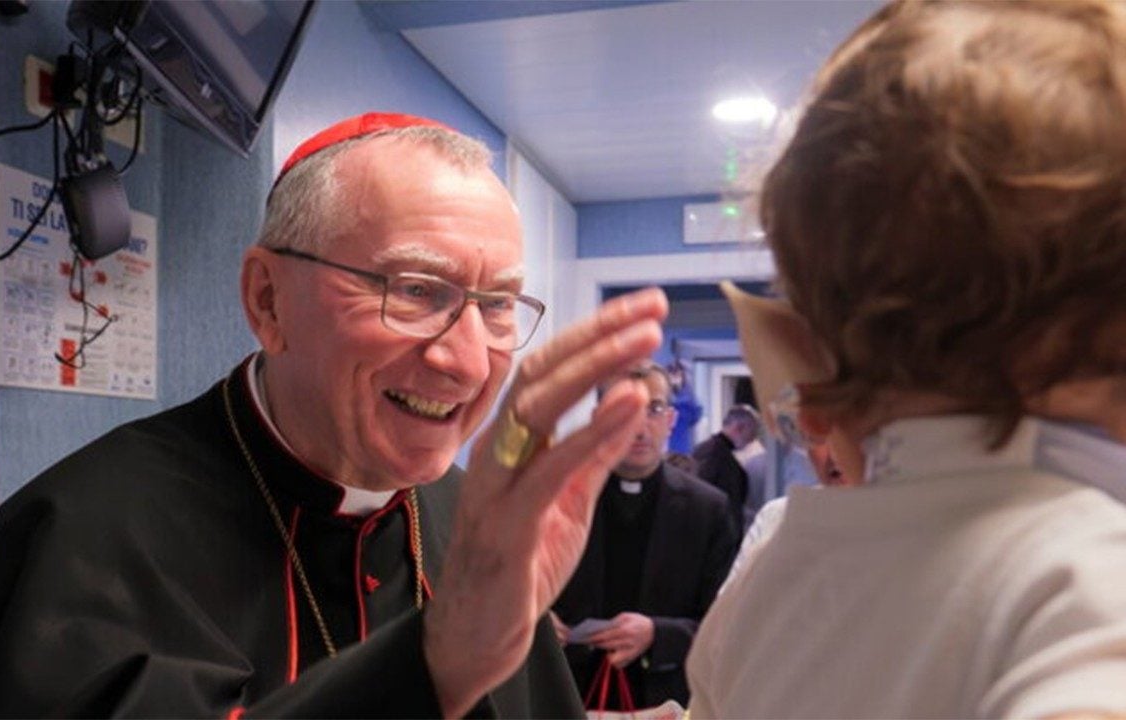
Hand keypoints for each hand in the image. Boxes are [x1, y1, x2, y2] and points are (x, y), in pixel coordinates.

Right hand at [423, 288, 667, 717]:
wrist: (474, 641)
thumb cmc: (516, 571)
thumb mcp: (567, 503)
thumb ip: (591, 455)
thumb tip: (627, 405)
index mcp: (510, 443)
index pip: (550, 371)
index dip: (594, 336)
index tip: (642, 312)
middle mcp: (496, 451)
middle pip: (543, 373)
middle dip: (599, 334)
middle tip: (652, 307)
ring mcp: (497, 484)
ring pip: (540, 406)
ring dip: (596, 367)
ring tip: (644, 339)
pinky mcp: (507, 522)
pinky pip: (550, 466)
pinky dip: (589, 430)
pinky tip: (626, 402)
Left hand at [588, 612, 653, 668]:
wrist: (655, 632)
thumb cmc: (639, 622)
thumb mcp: (627, 616)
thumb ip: (614, 621)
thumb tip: (601, 627)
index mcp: (626, 630)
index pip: (606, 634)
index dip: (594, 636)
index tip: (585, 636)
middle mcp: (628, 642)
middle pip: (607, 645)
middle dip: (595, 643)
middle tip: (587, 641)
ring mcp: (630, 652)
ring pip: (612, 657)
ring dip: (605, 652)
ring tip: (600, 646)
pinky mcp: (632, 658)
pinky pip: (619, 663)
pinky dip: (613, 660)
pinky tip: (610, 653)